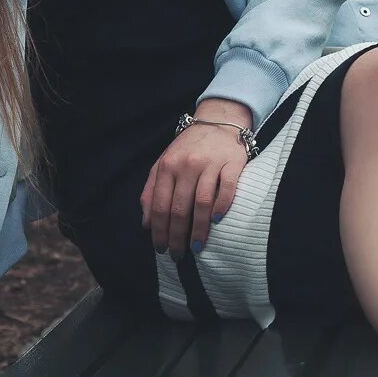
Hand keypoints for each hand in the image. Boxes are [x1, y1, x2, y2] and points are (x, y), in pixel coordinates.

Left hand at [140, 120, 244, 259]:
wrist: (218, 121)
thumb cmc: (188, 148)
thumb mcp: (163, 164)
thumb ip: (151, 191)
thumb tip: (145, 224)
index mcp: (167, 166)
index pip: (160, 205)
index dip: (159, 231)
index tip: (161, 249)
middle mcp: (187, 165)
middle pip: (179, 208)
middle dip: (177, 236)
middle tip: (178, 255)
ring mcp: (210, 163)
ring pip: (202, 202)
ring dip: (198, 229)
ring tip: (196, 247)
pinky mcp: (232, 163)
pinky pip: (227, 188)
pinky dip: (221, 206)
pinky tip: (217, 220)